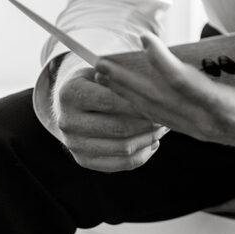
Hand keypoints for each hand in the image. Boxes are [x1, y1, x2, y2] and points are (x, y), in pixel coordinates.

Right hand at [53, 62, 168, 172]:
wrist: (70, 102)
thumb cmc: (95, 80)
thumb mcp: (102, 69)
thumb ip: (122, 76)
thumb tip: (158, 84)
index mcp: (70, 94)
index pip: (110, 101)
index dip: (138, 103)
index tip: (160, 100)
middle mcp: (67, 122)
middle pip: (118, 128)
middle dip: (148, 123)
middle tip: (167, 115)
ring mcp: (73, 145)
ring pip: (122, 149)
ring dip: (149, 139)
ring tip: (163, 128)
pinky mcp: (83, 160)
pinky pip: (121, 164)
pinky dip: (142, 154)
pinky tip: (153, 141)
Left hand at [95, 29, 234, 154]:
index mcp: (232, 107)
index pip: (187, 85)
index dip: (162, 62)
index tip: (145, 38)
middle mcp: (212, 124)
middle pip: (161, 102)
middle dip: (128, 82)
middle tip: (100, 63)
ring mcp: (205, 131)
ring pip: (158, 113)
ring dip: (128, 95)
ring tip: (103, 76)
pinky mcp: (202, 131)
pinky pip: (165, 119)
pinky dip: (141, 106)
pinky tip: (126, 94)